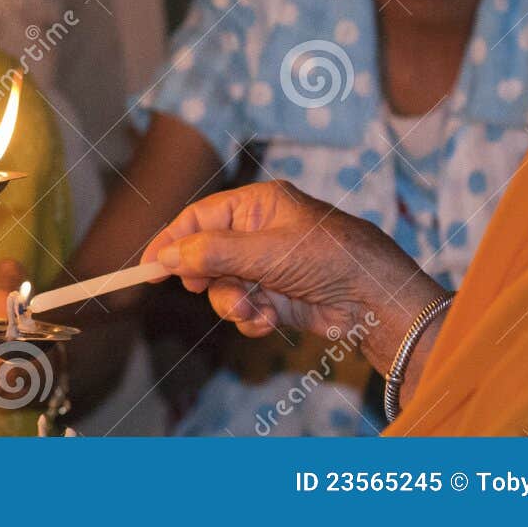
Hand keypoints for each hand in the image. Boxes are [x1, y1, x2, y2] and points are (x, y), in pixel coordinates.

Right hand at [141, 180, 444, 370]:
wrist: (379, 302)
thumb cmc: (330, 258)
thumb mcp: (266, 251)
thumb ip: (213, 253)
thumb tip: (167, 256)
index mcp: (257, 205)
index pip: (200, 217)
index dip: (171, 240)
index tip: (148, 266)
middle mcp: (259, 233)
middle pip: (207, 255)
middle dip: (206, 278)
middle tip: (197, 289)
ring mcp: (268, 268)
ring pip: (223, 287)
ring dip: (231, 303)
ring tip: (251, 311)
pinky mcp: (278, 299)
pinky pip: (244, 309)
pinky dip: (250, 319)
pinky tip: (268, 321)